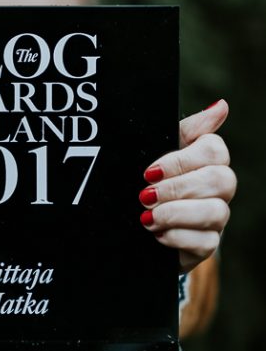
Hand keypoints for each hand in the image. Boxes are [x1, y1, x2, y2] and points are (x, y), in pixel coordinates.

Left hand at [139, 99, 235, 271]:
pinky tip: (157, 234)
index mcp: (208, 159)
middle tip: (145, 195)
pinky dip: (176, 237)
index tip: (150, 171)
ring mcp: (215, 217)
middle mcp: (218, 187)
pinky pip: (206, 243)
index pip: (215, 150)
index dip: (182, 161)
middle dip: (178, 188)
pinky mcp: (206, 245)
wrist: (129, 218)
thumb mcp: (158, 149)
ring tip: (147, 216)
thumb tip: (221, 105)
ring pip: (216, 212)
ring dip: (175, 214)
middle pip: (221, 180)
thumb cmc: (149, 177)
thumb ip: (188, 128)